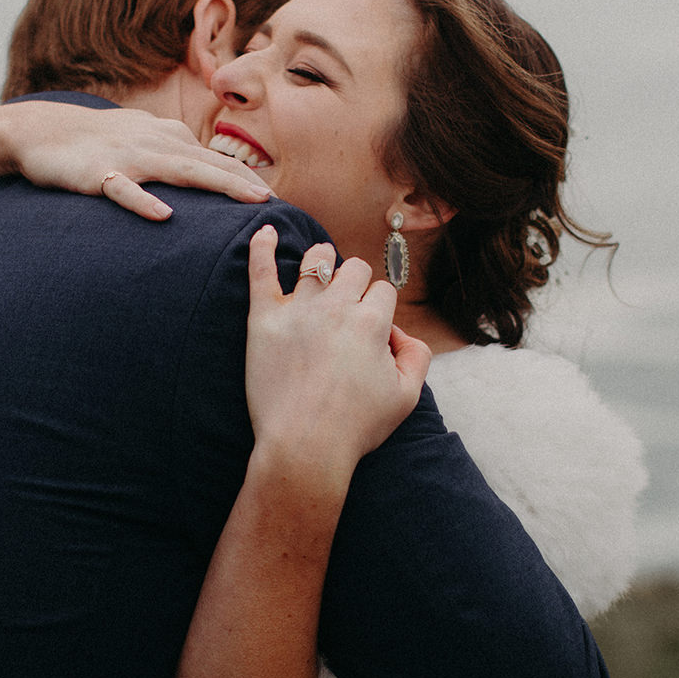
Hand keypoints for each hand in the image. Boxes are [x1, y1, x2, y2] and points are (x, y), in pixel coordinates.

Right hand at [6, 101, 271, 219]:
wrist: (39, 131)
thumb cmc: (95, 138)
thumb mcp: (142, 137)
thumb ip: (175, 151)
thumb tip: (209, 169)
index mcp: (167, 136)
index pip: (215, 159)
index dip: (246, 177)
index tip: (275, 201)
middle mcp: (155, 142)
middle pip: (208, 163)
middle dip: (244, 182)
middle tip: (275, 202)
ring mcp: (128, 157)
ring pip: (180, 170)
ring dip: (218, 183)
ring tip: (250, 200)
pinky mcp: (99, 173)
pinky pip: (124, 190)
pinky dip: (143, 201)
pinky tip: (163, 215)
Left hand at [243, 226, 431, 467]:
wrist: (305, 447)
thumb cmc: (356, 427)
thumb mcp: (408, 396)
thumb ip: (417, 355)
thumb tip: (400, 331)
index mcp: (373, 322)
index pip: (383, 291)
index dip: (380, 308)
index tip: (372, 330)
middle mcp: (337, 308)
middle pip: (354, 269)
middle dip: (356, 283)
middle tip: (348, 306)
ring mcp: (298, 309)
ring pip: (316, 260)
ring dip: (323, 260)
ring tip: (320, 267)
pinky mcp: (263, 319)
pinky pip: (261, 270)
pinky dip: (261, 246)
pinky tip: (264, 230)